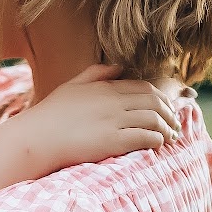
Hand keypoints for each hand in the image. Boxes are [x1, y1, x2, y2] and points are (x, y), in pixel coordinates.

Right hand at [18, 64, 180, 174]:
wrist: (36, 138)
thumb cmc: (50, 115)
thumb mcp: (72, 86)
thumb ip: (96, 73)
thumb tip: (117, 66)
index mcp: (105, 87)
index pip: (144, 88)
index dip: (161, 98)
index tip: (167, 108)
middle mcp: (113, 102)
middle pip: (154, 101)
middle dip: (170, 113)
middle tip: (176, 124)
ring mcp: (114, 121)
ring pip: (154, 119)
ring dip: (167, 128)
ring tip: (171, 138)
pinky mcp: (113, 141)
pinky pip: (145, 137)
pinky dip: (156, 140)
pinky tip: (158, 145)